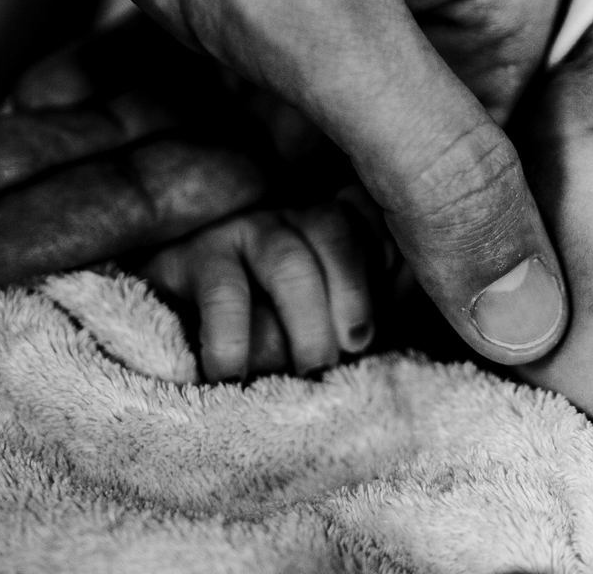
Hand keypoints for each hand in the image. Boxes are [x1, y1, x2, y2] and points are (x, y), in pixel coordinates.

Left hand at [0, 0, 569, 362]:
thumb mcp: (323, 14)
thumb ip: (435, 170)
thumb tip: (529, 309)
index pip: (448, 187)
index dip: (327, 262)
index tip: (230, 326)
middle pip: (327, 163)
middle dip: (171, 209)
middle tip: (34, 242)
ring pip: (251, 130)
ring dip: (119, 168)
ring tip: (2, 202)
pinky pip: (215, 81)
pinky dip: (124, 110)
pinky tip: (39, 129)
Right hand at [141, 191, 392, 381]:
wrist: (183, 345)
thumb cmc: (278, 342)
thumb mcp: (334, 322)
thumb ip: (373, 304)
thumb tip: (409, 299)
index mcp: (327, 227)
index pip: (362, 220)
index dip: (375, 264)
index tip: (367, 332)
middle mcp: (286, 219)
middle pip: (329, 230)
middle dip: (348, 295)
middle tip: (344, 355)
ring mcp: (237, 233)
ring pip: (286, 259)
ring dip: (305, 320)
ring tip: (308, 370)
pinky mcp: (185, 260)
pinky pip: (221, 291)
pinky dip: (235, 337)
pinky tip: (237, 374)